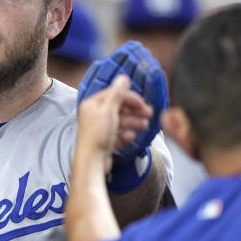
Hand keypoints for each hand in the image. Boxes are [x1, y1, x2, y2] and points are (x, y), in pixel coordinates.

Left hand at [76, 41, 167, 164]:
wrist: (92, 163)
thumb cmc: (97, 136)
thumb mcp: (109, 111)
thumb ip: (117, 94)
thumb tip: (123, 78)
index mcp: (92, 105)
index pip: (113, 95)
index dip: (129, 97)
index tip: (142, 103)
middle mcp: (93, 116)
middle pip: (118, 108)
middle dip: (134, 111)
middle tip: (148, 113)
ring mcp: (98, 130)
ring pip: (119, 122)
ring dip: (133, 122)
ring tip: (145, 125)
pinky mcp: (103, 143)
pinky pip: (117, 136)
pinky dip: (125, 135)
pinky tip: (130, 137)